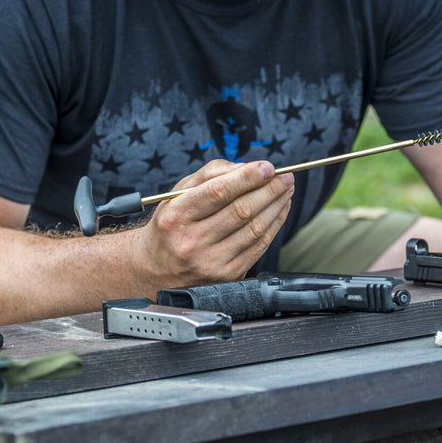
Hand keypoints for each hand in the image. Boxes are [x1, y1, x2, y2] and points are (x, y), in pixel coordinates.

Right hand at [131, 159, 294, 286]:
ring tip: (286, 190)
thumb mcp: (177, 194)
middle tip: (284, 177)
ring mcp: (210, 262)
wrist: (155, 268)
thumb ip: (209, 175)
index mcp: (176, 217)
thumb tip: (245, 168)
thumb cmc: (170, 226)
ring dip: (276, 206)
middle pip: (241, 210)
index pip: (218, 192)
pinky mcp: (227, 276)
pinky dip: (274, 225)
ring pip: (255, 229)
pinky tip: (279, 211)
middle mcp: (191, 242)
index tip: (267, 167)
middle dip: (269, 190)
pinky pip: (258, 247)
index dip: (247, 177)